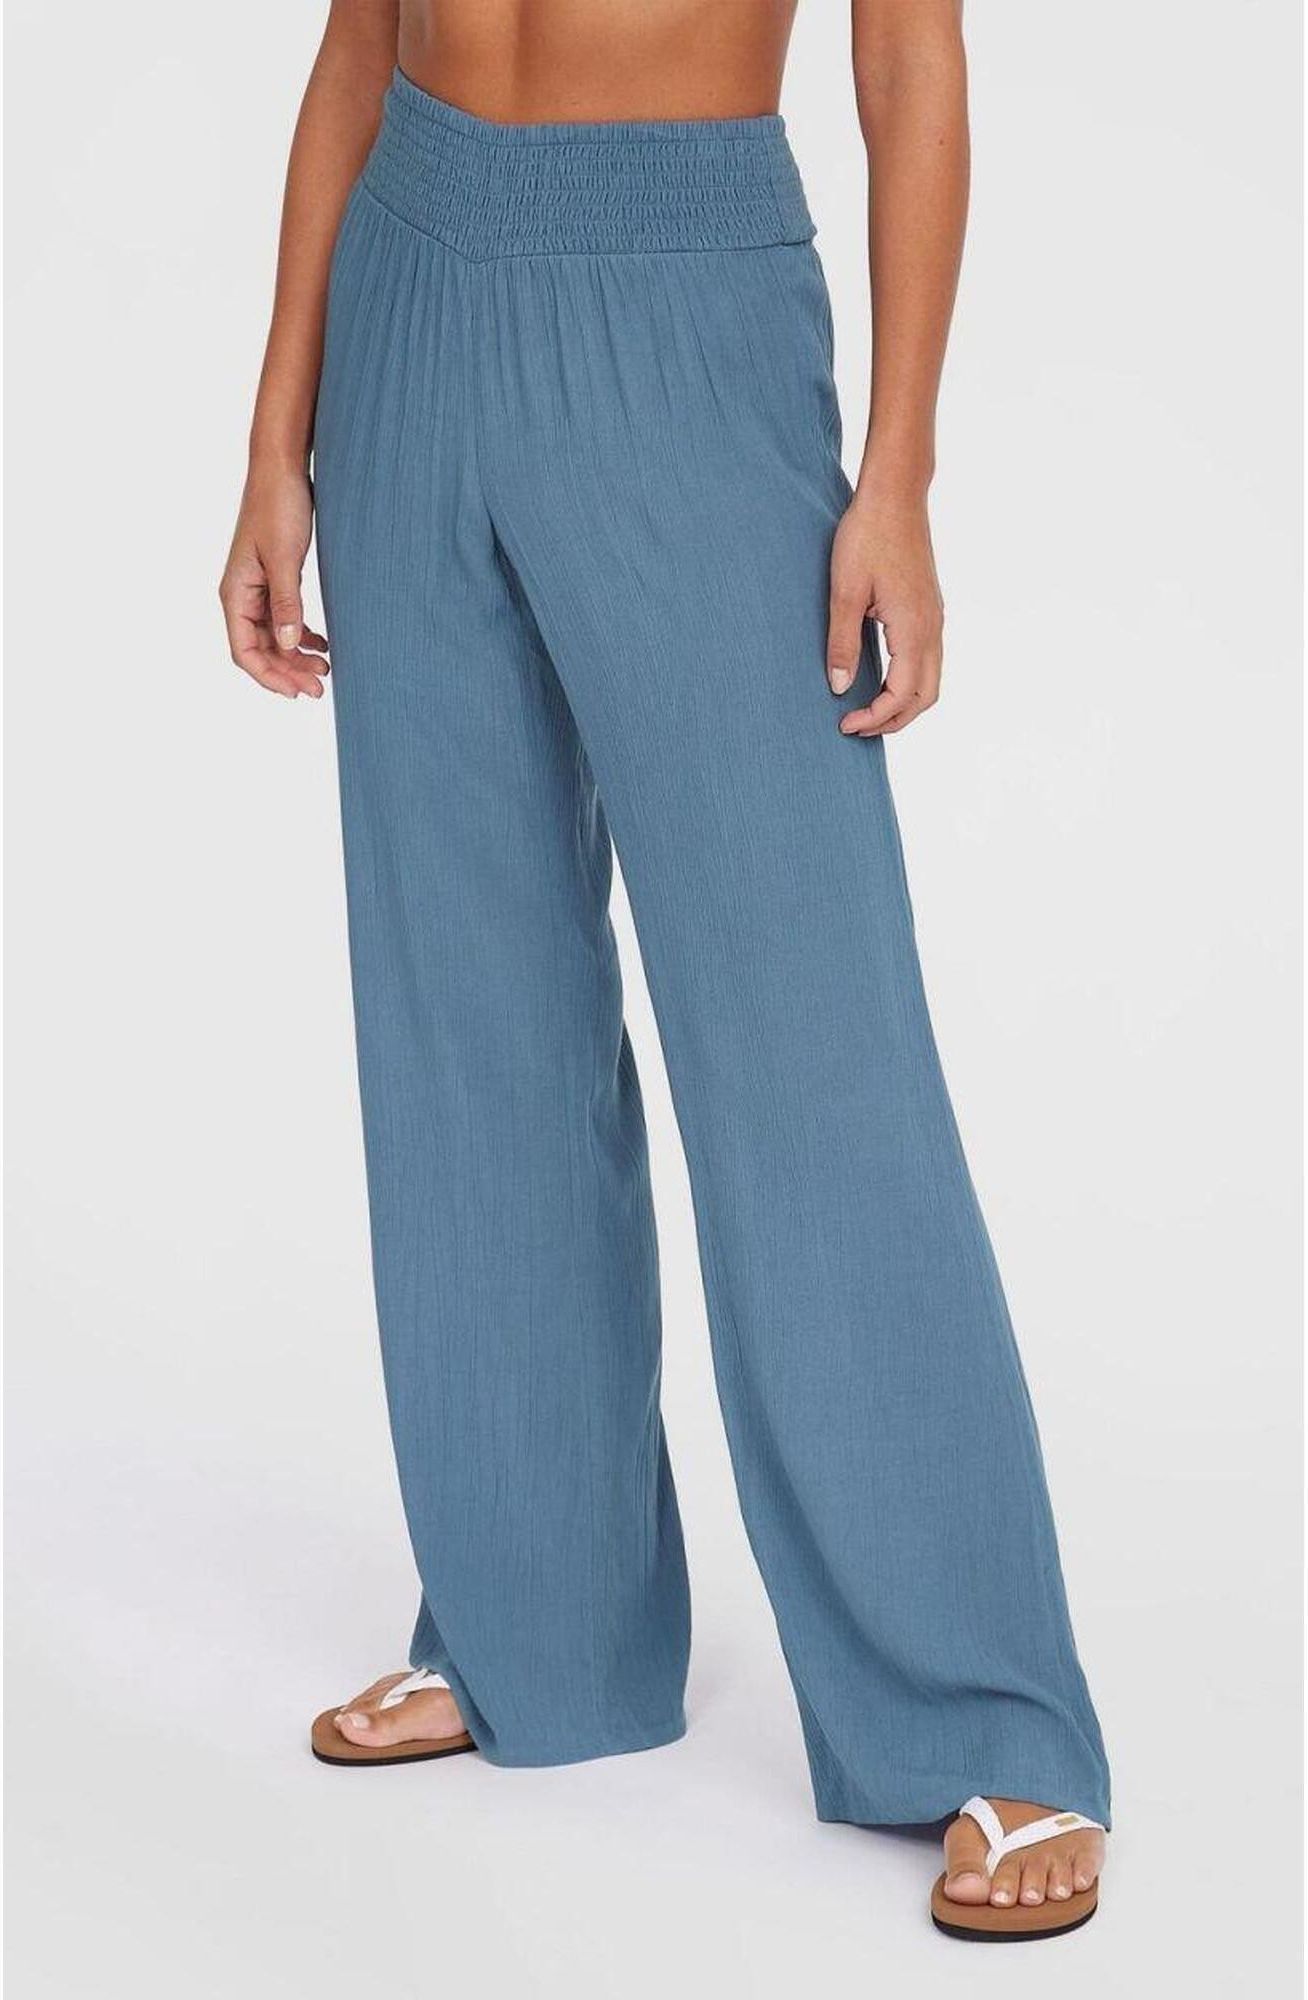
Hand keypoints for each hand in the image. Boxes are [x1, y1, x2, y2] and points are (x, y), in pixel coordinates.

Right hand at [219, 463, 329, 698]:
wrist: (282, 469)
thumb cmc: (278, 507)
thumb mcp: (285, 559)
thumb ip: (287, 603)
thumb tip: (290, 645)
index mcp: (236, 593)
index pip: (244, 651)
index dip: (269, 676)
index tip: (297, 692)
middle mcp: (242, 595)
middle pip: (261, 649)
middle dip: (288, 671)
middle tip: (321, 686)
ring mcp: (258, 588)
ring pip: (274, 637)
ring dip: (296, 656)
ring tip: (326, 670)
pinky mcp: (275, 579)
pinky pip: (284, 619)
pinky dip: (301, 635)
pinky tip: (322, 644)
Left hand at [826, 489, 942, 734]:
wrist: (895, 495)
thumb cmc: (867, 536)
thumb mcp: (844, 592)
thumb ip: (842, 643)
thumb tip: (840, 688)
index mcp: (913, 628)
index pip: (902, 695)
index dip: (876, 718)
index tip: (845, 724)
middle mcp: (932, 627)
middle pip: (926, 696)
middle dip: (894, 720)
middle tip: (856, 726)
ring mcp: (934, 618)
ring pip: (931, 679)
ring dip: (903, 702)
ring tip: (867, 709)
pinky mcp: (929, 608)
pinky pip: (928, 659)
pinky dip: (909, 681)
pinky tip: (881, 678)